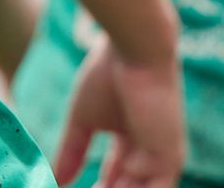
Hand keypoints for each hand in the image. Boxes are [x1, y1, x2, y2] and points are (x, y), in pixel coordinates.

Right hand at [54, 36, 184, 187]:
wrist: (134, 48)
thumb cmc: (108, 73)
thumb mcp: (83, 120)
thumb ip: (71, 151)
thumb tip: (54, 180)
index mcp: (132, 138)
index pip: (115, 176)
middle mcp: (149, 151)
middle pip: (127, 187)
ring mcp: (161, 157)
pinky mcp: (169, 159)